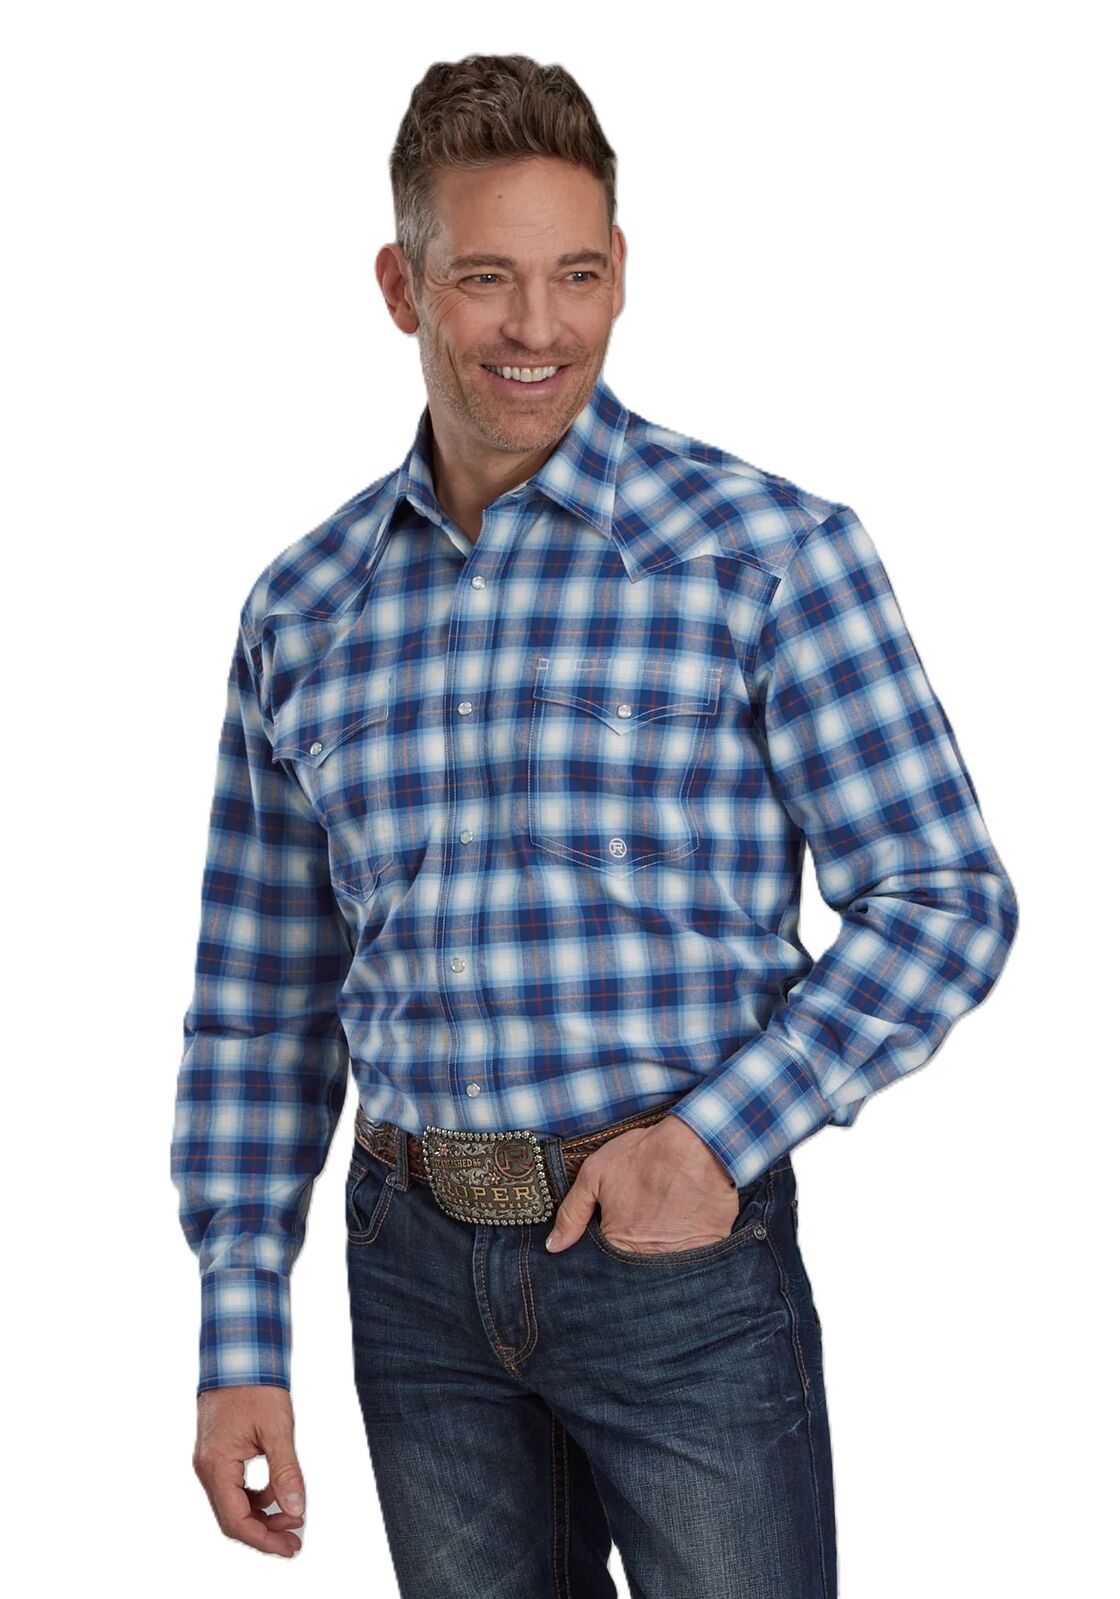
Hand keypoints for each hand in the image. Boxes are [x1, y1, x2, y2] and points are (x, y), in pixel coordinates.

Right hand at [193, 1384, 305, 1556]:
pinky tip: (276, 1492)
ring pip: (232, 1504)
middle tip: (295, 1539)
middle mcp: (207, 1468)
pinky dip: (255, 1497)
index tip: (291, 1546)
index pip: (236, 1520)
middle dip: (265, 1532)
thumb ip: (286, 1472)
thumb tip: (297, 1509)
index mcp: (216, 1465)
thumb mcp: (277, 1429)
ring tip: (291, 1515)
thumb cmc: (255, 1384)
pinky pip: (233, 1487)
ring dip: (261, 1514)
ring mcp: (210, 1461)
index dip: (264, 1539)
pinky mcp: (217, 1453)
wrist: (238, 1352)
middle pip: (232, 1517)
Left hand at [545, 1115, 738, 1254]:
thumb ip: (571, 1212)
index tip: (614, 1221)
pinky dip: (688, 1245)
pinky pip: (693, 1258)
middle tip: (642, 1217)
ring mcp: (680, 1259)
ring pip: (662, 1264)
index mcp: (618, 1245)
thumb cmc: (644, 1156)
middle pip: (634, 1266)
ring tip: (663, 1219)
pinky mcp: (707, 1250)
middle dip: (633, 1248)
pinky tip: (685, 1221)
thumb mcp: (595, 1174)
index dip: (606, 1240)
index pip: (603, 1259)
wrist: (698, 1146)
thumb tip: (553, 1246)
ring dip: (661, 1248)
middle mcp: (648, 1260)